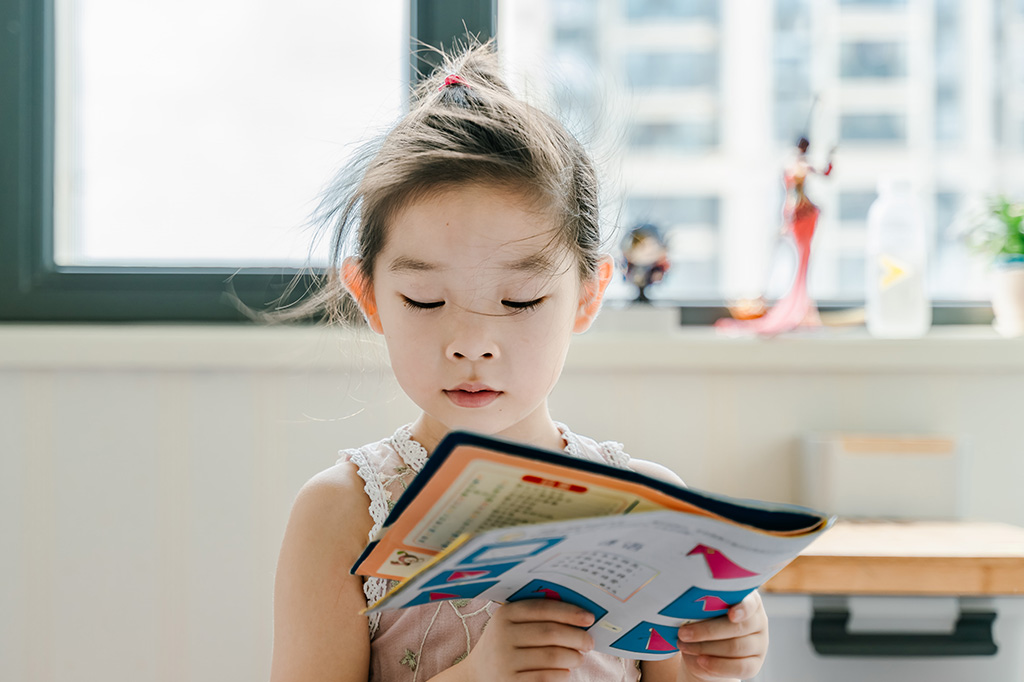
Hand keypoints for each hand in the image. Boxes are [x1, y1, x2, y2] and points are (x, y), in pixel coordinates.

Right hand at [454, 600, 595, 681]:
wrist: (476, 676)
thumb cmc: (505, 646)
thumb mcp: (511, 626)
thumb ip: (538, 617)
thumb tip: (579, 617)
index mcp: (505, 614)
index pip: (542, 609)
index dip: (569, 612)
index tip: (589, 618)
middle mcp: (502, 635)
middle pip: (550, 633)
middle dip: (576, 637)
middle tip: (589, 642)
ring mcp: (505, 661)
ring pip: (551, 656)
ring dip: (573, 657)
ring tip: (579, 657)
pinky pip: (546, 677)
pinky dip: (562, 674)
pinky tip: (566, 672)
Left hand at [675, 591, 767, 680]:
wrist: (706, 650)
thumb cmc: (704, 621)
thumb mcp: (704, 610)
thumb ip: (705, 607)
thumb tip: (690, 608)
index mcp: (749, 600)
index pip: (750, 603)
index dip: (742, 608)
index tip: (730, 614)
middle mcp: (758, 621)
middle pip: (737, 627)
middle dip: (707, 631)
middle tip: (683, 633)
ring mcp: (759, 644)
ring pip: (735, 647)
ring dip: (705, 647)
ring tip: (684, 645)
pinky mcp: (755, 664)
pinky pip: (740, 668)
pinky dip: (717, 665)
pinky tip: (700, 660)